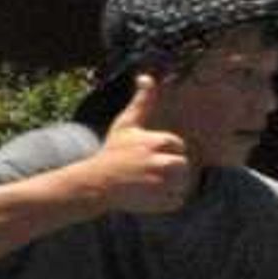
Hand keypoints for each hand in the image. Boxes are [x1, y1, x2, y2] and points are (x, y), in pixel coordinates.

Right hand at [89, 75, 195, 216]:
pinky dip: (164, 201)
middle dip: (168, 169)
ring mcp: (160, 184)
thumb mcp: (126, 124)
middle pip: (182, 165)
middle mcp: (160, 162)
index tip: (144, 155)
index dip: (163, 151)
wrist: (95, 183)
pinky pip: (176, 201)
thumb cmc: (112, 152)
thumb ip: (141, 102)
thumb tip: (146, 76)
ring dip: (168, 185)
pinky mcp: (160, 202)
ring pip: (182, 184)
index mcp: (156, 142)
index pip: (177, 146)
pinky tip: (146, 196)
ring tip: (146, 184)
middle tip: (145, 171)